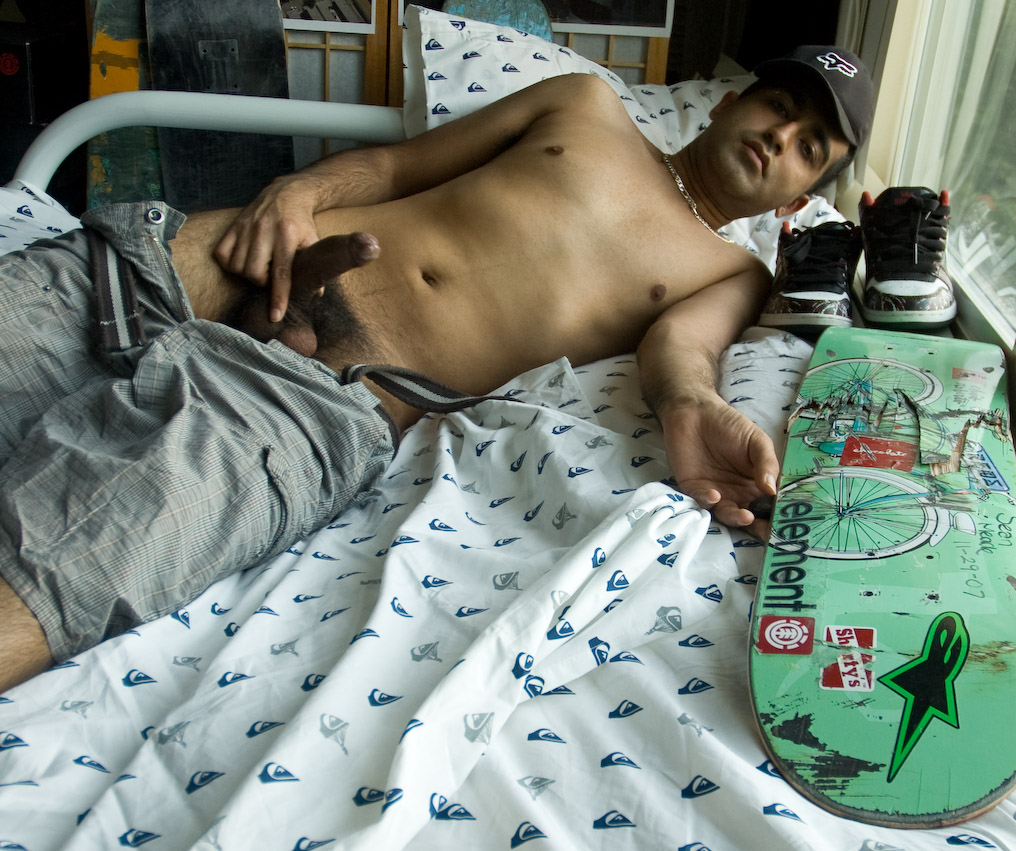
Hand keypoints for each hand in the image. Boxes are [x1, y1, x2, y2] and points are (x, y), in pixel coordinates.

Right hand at [213, 174, 321, 321]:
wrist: (287, 193)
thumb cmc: (301, 222)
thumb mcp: (313, 241)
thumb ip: (315, 267)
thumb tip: (317, 293)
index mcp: (287, 235)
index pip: (281, 273)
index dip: (278, 297)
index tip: (275, 316)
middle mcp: (264, 230)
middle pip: (254, 273)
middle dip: (261, 283)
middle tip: (269, 276)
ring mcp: (246, 226)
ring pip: (237, 266)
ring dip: (247, 274)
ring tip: (259, 267)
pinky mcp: (233, 225)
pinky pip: (222, 254)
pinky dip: (230, 264)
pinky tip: (243, 260)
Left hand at [659, 396, 778, 537]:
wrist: (695, 413)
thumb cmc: (730, 425)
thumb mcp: (757, 441)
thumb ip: (766, 464)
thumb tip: (773, 490)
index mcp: (757, 485)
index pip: (770, 506)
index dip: (777, 517)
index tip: (786, 525)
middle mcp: (738, 494)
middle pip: (750, 518)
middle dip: (759, 528)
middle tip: (767, 533)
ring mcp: (716, 494)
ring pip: (726, 514)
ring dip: (735, 518)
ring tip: (745, 516)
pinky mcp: (694, 490)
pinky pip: (702, 502)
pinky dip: (708, 502)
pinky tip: (715, 495)